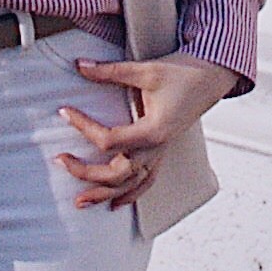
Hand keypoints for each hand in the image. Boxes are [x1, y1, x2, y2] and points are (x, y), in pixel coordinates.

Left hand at [56, 51, 234, 210]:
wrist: (210, 78)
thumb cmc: (182, 73)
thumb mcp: (145, 70)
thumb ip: (110, 71)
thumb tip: (79, 66)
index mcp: (153, 131)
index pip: (109, 140)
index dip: (83, 127)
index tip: (65, 111)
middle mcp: (156, 148)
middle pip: (117, 173)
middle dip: (87, 173)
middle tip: (61, 160)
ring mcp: (160, 153)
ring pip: (130, 185)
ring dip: (104, 194)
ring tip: (79, 201)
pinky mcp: (162, 153)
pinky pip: (146, 182)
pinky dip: (130, 196)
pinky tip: (114, 205)